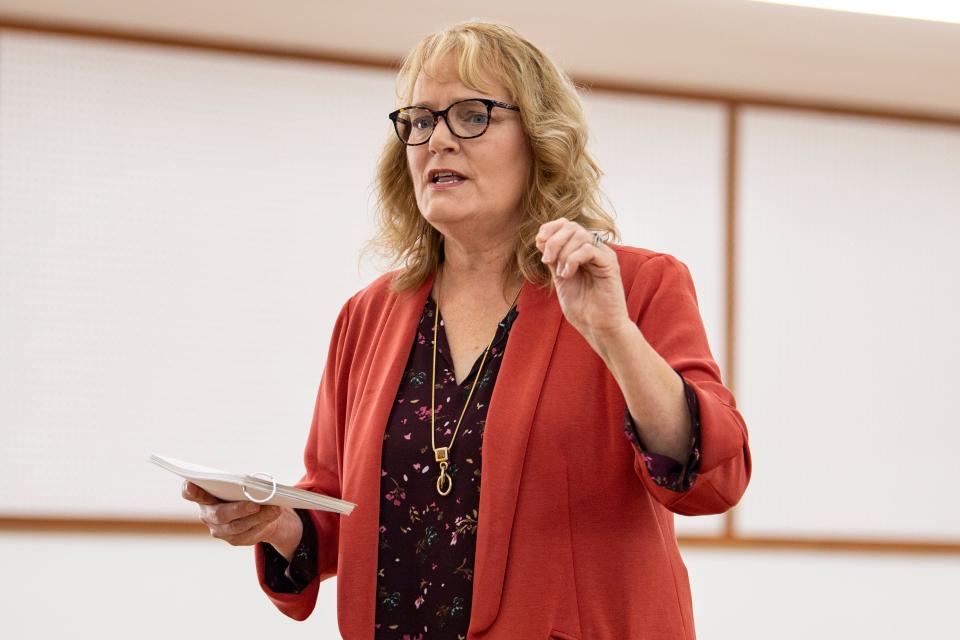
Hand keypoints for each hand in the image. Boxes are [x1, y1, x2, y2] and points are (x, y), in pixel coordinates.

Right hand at [181, 481, 301, 557]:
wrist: (257, 512)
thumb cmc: (244, 492)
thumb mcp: (241, 486)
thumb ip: (242, 485)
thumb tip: (258, 489)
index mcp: (205, 497)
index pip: (191, 494)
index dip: (190, 490)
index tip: (191, 484)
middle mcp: (208, 515)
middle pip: (220, 515)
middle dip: (239, 510)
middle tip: (255, 505)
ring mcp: (220, 530)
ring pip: (238, 526)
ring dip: (258, 517)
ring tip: (274, 508)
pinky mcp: (234, 540)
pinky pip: (249, 533)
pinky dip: (264, 522)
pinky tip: (274, 513)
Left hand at [536, 219, 631, 346]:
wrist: (597, 328)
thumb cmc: (582, 308)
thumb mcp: (560, 279)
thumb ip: (553, 259)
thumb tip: (541, 238)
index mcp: (582, 251)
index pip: (567, 225)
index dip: (551, 227)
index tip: (538, 241)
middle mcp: (594, 250)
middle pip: (572, 226)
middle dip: (554, 240)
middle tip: (547, 260)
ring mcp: (603, 255)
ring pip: (580, 235)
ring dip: (563, 252)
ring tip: (561, 273)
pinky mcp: (610, 264)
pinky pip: (589, 249)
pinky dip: (573, 259)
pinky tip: (568, 275)